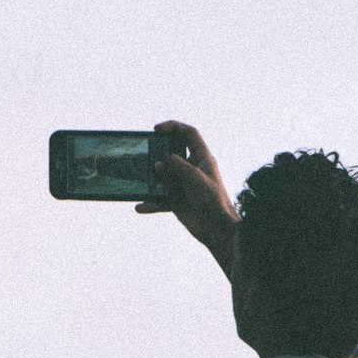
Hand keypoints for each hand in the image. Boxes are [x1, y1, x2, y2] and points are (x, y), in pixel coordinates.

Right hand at [135, 121, 238, 276]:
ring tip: (142, 180)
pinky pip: (160, 199)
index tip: (157, 130)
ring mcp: (183, 184)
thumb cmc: (213, 200)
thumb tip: (158, 164)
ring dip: (152, 179)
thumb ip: (176, 166)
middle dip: (158, 153)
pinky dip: (150, 203)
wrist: (217, 229)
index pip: (189, 134)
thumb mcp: (194, 177)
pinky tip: (140, 207)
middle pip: (172, 153)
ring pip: (163, 176)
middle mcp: (192, 169)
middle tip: (146, 154)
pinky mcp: (177, 200)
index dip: (174, 127)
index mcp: (202, 158)